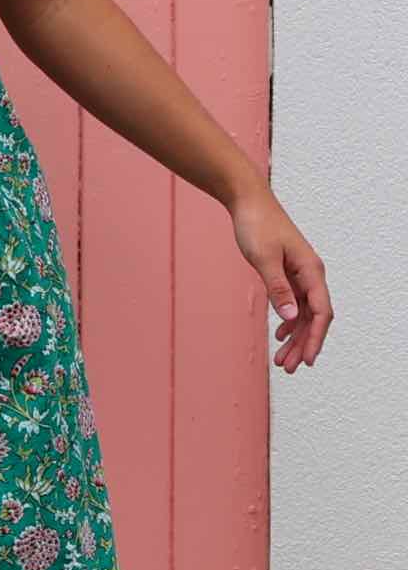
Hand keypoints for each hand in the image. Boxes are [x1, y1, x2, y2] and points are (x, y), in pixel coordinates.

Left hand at [228, 185, 332, 372]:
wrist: (247, 201)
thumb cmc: (256, 225)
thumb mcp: (263, 258)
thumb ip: (277, 288)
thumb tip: (291, 316)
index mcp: (310, 270)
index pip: (321, 312)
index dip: (315, 338)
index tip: (307, 360)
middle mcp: (310, 273)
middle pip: (313, 317)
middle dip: (302, 344)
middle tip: (288, 368)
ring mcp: (299, 273)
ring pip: (303, 313)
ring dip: (294, 337)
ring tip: (281, 360)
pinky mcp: (287, 272)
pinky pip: (293, 302)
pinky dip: (287, 320)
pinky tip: (278, 335)